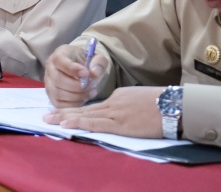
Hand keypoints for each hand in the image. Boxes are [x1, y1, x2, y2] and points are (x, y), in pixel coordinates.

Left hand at [43, 86, 165, 137]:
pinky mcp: (120, 124)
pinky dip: (80, 123)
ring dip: (66, 118)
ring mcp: (116, 112)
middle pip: (85, 108)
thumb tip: (121, 112)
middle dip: (64, 112)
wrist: (174, 105)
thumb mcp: (139, 98)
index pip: (94, 105)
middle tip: (46, 115)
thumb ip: (126, 104)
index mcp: (118, 96)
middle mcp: (113, 102)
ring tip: (50, 120)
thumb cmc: (162, 103)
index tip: (64, 113)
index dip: (78, 110)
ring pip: (86, 115)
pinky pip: (96, 124)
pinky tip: (68, 125)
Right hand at [45, 44, 106, 107]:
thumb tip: (94, 73)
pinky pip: (59, 104)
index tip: (86, 73)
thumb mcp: (97, 58)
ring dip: (77, 96)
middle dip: (77, 86)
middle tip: (92, 85)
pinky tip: (84, 98)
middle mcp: (50, 68)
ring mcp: (49, 83)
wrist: (82, 71)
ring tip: (91, 92)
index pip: (60, 60)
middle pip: (58, 79)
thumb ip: (98, 63)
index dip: (72, 68)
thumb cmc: (87, 63)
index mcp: (59, 54)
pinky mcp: (51, 96)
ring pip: (58, 93)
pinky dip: (73, 104)